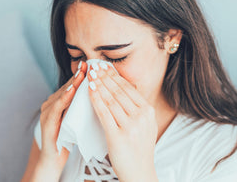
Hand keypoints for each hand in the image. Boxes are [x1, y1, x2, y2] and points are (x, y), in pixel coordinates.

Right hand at [38, 61, 86, 173]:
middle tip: (91, 64)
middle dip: (80, 75)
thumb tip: (104, 95)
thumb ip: (85, 106)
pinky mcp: (47, 123)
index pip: (74, 85)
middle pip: (69, 86)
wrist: (54, 159)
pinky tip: (72, 91)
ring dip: (73, 83)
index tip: (96, 65)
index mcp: (61, 102)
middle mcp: (53, 103)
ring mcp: (48, 112)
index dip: (85, 75)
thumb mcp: (79, 119)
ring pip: (62, 94)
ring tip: (83, 73)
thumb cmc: (69, 138)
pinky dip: (64, 98)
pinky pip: (56, 108)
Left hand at [87, 62, 158, 181]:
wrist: (139, 173)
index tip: (105, 67)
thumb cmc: (139, 148)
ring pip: (111, 100)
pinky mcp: (118, 136)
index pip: (128, 89)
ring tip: (90, 75)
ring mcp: (131, 126)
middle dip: (105, 77)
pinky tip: (89, 91)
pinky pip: (104, 113)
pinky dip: (95, 99)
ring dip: (99, 85)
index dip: (115, 76)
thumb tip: (124, 89)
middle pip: (119, 92)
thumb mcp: (145, 125)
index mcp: (148, 112)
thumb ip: (137, 108)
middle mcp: (142, 116)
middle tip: (94, 66)